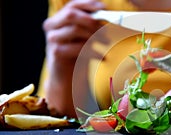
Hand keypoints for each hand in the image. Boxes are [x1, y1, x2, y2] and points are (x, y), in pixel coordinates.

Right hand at [42, 0, 104, 116]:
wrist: (67, 79)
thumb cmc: (77, 56)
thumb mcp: (83, 38)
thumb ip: (89, 25)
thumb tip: (107, 15)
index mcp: (58, 20)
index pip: (71, 6)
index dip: (87, 4)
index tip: (103, 8)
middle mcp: (51, 27)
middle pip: (71, 14)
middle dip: (91, 20)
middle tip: (105, 29)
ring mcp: (52, 40)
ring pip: (75, 30)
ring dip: (94, 36)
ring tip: (106, 42)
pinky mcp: (56, 53)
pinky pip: (78, 47)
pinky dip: (94, 52)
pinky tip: (103, 57)